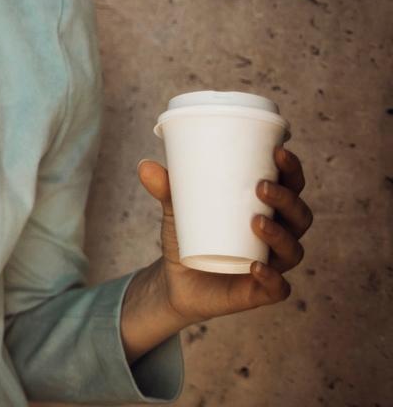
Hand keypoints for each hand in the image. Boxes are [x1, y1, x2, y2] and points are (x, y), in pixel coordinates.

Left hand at [135, 145, 311, 324]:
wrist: (175, 279)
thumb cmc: (188, 236)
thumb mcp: (177, 210)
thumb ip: (166, 188)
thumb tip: (145, 165)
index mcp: (269, 209)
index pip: (292, 186)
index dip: (293, 170)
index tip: (279, 152)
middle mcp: (280, 235)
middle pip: (299, 216)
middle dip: (286, 200)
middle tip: (261, 187)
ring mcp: (273, 264)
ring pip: (292, 250)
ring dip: (280, 234)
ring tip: (256, 222)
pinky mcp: (261, 291)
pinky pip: (278, 287)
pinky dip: (272, 278)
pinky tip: (256, 266)